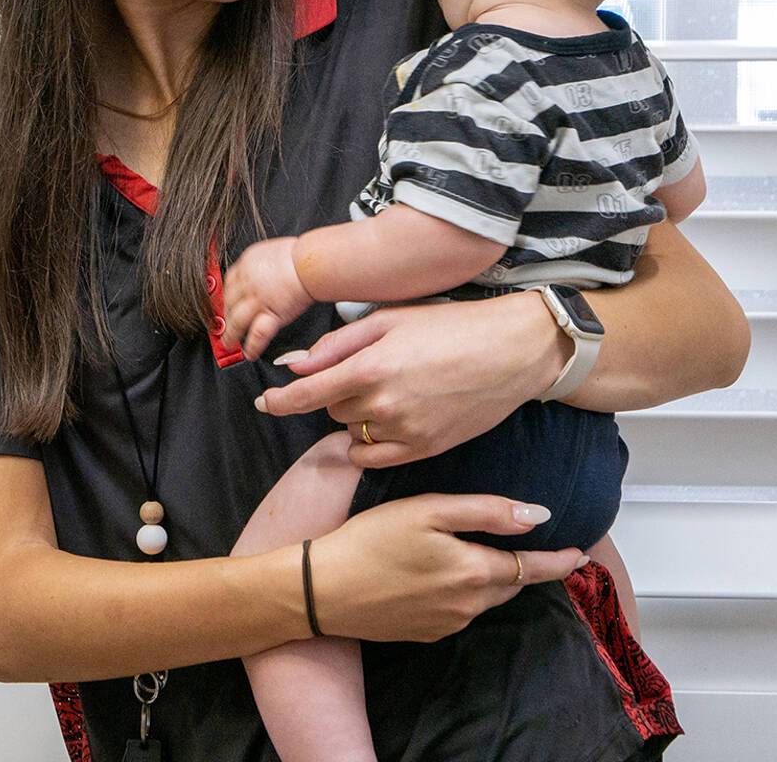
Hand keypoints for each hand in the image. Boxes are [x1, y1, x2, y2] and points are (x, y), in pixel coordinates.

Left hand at [221, 237, 314, 359]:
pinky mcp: (271, 314)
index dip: (226, 295)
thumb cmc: (300, 254)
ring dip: (231, 334)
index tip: (225, 303)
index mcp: (248, 263)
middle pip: (230, 302)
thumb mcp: (273, 250)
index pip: (230, 282)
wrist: (310, 262)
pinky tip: (250, 353)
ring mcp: (258, 300)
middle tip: (222, 325)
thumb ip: (263, 262)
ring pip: (237, 320)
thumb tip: (264, 267)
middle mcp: (249, 282)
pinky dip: (252, 346)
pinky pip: (258, 334)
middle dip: (225, 315)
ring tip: (229, 343)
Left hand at [255, 294, 568, 466]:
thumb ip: (337, 344)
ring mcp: (405, 432)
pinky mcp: (425, 450)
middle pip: (331, 410)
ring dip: (357, 416)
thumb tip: (295, 364)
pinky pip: (374, 458)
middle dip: (337, 393)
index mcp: (370, 367)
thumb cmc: (450, 325)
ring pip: (353, 432)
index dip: (279, 401)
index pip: (305, 395)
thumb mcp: (389, 319)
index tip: (265, 402)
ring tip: (390, 390)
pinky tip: (388, 420)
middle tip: (369, 371)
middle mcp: (383, 404)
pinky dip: (370, 443)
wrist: (511, 350)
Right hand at [307, 492, 588, 642]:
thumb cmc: (371, 540)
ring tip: (492, 556)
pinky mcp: (425, 633)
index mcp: (473, 572)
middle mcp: (467, 606)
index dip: (559, 562)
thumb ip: (486, 512)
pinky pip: (459, 611)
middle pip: (510, 584)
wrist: (323, 590)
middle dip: (529, 569)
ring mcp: (446, 624)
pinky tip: (446, 574)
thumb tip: (537, 515)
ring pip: (485, 599)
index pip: (531, 569)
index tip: (581, 555)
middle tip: (542, 551)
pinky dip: (465, 593)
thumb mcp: (429, 510)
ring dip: (495, 580)